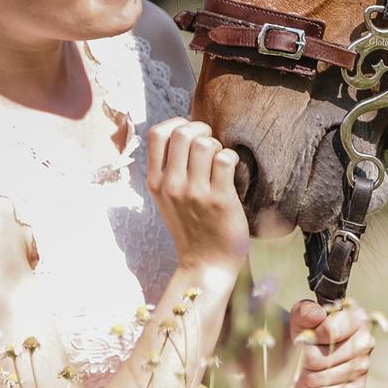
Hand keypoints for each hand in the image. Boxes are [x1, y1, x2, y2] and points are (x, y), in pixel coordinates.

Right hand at [146, 117, 249, 277]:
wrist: (205, 263)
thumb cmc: (191, 226)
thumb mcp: (167, 198)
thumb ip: (168, 168)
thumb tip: (183, 132)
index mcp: (155, 182)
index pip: (155, 134)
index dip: (176, 124)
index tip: (189, 134)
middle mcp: (171, 185)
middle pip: (182, 133)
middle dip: (201, 130)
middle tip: (210, 144)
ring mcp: (195, 193)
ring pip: (205, 144)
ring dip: (217, 145)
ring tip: (220, 160)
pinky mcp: (219, 199)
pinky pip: (225, 159)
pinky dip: (232, 157)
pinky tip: (231, 169)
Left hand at [288, 298, 375, 387]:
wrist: (302, 355)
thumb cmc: (305, 331)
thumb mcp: (300, 315)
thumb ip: (307, 311)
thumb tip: (318, 314)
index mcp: (356, 317)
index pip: (332, 331)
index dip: (313, 337)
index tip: (305, 337)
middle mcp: (365, 340)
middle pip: (330, 357)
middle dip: (309, 359)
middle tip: (304, 356)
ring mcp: (364, 364)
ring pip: (332, 377)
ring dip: (312, 376)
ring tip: (307, 369)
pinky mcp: (359, 386)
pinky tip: (315, 384)